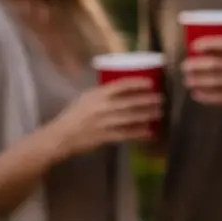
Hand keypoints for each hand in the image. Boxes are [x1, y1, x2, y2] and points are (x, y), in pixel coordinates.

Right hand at [47, 78, 162, 157]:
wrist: (61, 136)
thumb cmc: (73, 115)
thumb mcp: (85, 98)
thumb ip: (102, 94)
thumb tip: (122, 88)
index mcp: (96, 95)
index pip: (120, 86)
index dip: (137, 83)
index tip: (150, 83)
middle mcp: (102, 107)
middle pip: (129, 102)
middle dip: (147, 100)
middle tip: (161, 99)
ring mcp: (104, 123)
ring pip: (130, 118)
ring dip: (147, 115)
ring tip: (158, 113)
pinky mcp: (105, 137)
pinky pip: (126, 134)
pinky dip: (139, 133)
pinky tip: (149, 132)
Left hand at [181, 36, 221, 118]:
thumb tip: (209, 55)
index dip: (209, 43)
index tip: (195, 46)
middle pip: (218, 64)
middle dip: (198, 65)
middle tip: (185, 66)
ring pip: (217, 81)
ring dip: (199, 80)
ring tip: (188, 80)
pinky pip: (221, 97)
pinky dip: (206, 96)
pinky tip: (197, 95)